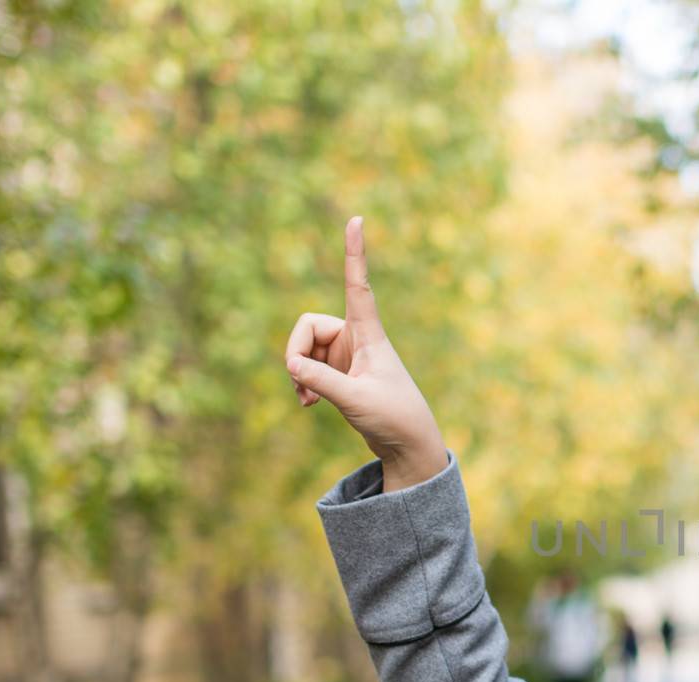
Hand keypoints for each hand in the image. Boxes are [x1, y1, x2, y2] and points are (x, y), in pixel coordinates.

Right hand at [283, 216, 447, 480]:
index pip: (357, 285)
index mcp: (369, 334)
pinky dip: (304, 383)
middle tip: (298, 379)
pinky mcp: (341, 373)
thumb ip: (320, 380)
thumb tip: (290, 364)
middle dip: (295, 351)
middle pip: (307, 326)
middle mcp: (357, 338)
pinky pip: (308, 367)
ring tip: (309, 399)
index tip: (357, 219)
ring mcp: (347, 356)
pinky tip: (309, 403)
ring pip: (304, 349)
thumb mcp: (354, 399)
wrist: (408, 445)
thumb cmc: (392, 418)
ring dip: (299, 372)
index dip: (354, 253)